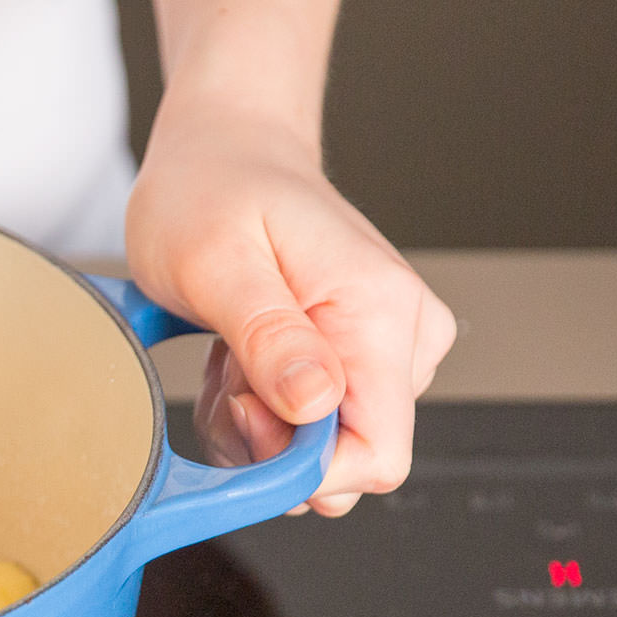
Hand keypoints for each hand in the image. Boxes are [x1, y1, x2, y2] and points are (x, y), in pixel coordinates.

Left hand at [125, 93, 455, 515]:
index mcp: (381, 314)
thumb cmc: (213, 189)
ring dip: (258, 421)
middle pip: (348, 457)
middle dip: (271, 441)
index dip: (301, 468)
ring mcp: (387, 347)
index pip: (377, 455)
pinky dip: (261, 407)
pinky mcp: (361, 354)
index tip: (245, 416)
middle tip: (227, 369)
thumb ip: (268, 338)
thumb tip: (313, 407)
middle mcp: (404, 335)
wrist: (223, 148)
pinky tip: (241, 356)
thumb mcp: (215, 261)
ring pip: (322, 447)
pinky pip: (312, 424)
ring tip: (230, 350)